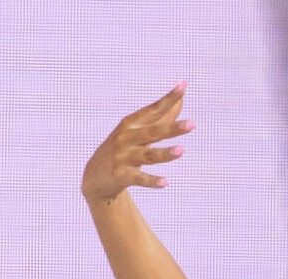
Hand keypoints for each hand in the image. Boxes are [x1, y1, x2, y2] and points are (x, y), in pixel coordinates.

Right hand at [82, 83, 194, 205]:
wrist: (95, 176)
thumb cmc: (123, 150)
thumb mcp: (138, 132)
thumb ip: (161, 117)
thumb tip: (181, 98)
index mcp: (131, 124)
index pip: (153, 110)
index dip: (168, 99)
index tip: (183, 86)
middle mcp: (126, 138)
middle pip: (153, 132)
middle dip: (173, 128)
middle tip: (193, 124)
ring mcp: (123, 157)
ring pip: (148, 155)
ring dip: (165, 153)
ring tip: (182, 150)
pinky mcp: (121, 176)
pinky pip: (139, 178)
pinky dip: (152, 181)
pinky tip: (165, 183)